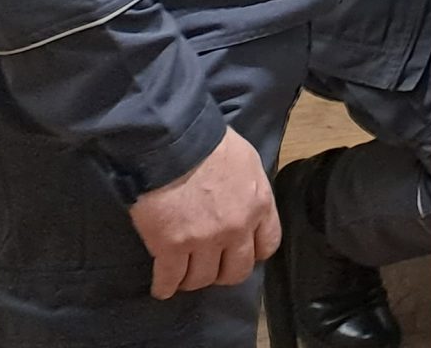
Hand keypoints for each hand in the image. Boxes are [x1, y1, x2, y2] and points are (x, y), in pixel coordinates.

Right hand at [128, 128, 277, 299]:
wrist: (174, 143)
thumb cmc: (212, 144)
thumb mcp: (247, 163)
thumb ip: (249, 191)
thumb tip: (243, 204)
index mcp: (260, 205)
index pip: (267, 245)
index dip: (252, 254)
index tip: (238, 253)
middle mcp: (237, 228)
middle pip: (236, 271)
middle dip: (223, 273)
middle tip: (209, 268)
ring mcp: (204, 241)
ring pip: (202, 279)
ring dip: (192, 280)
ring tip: (183, 276)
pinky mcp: (171, 248)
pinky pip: (170, 280)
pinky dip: (165, 287)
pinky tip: (163, 287)